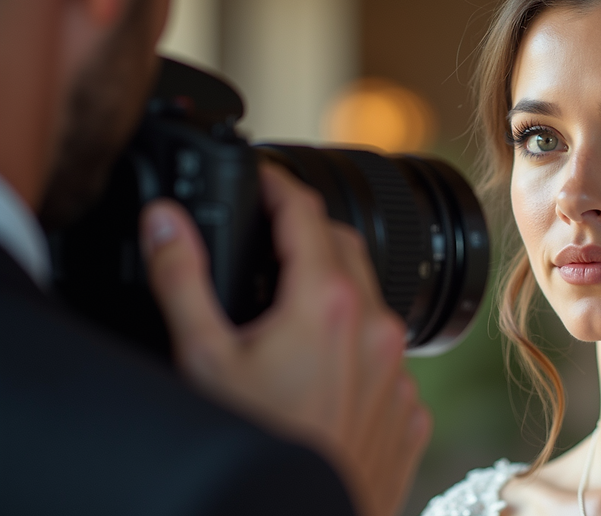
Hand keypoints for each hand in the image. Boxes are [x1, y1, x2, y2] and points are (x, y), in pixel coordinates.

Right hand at [139, 163, 430, 515]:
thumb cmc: (257, 447)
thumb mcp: (202, 360)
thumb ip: (182, 280)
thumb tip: (165, 220)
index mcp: (325, 305)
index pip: (307, 214)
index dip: (282, 187)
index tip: (265, 179)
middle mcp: (375, 329)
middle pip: (347, 248)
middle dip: (311, 231)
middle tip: (274, 235)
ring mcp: (399, 371)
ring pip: (372, 302)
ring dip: (337, 290)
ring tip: (293, 306)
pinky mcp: (410, 408)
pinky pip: (388, 357)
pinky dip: (358, 346)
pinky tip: (324, 370)